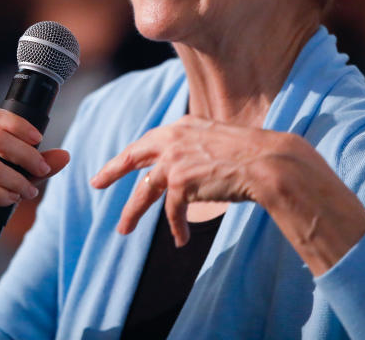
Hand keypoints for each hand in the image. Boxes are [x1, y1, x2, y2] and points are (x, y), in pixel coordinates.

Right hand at [0, 107, 69, 321]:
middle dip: (25, 154)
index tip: (38, 139)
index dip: (17, 124)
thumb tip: (64, 155)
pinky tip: (11, 201)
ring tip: (29, 191)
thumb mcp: (14, 180)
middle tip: (42, 169)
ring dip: (16, 179)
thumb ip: (36, 167)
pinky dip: (0, 195)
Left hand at [90, 116, 364, 274]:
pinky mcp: (180, 181)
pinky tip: (180, 239)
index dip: (132, 155)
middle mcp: (173, 139)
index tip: (118, 164)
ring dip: (133, 212)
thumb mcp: (218, 142)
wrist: (269, 164)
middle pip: (134, 157)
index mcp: (182, 126)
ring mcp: (174, 159)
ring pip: (145, 190)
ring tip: (123, 229)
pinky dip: (176, 226)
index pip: (149, 141)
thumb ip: (197, 149)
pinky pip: (172, 211)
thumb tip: (187, 170)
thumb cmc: (253, 155)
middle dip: (112, 172)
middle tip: (96, 183)